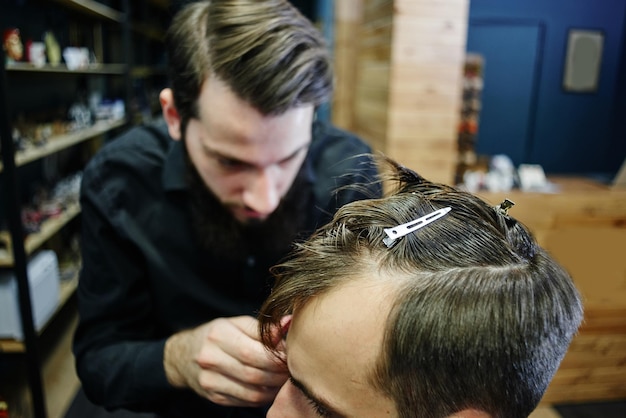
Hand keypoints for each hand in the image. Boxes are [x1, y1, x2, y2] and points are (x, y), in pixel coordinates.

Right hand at [164, 316, 287, 406]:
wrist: (183, 356)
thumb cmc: (216, 335)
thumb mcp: (236, 323)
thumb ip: (262, 328)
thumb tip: (288, 325)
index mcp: (218, 336)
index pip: (252, 352)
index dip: (276, 357)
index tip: (291, 355)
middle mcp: (210, 359)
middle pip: (254, 374)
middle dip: (278, 374)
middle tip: (292, 369)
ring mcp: (210, 381)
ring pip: (251, 392)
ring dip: (273, 388)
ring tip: (284, 379)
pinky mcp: (214, 397)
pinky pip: (245, 401)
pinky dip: (262, 397)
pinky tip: (270, 388)